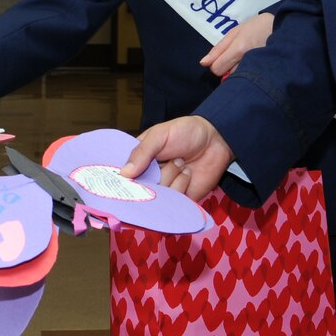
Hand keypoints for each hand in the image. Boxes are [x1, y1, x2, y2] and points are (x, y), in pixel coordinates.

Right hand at [118, 116, 233, 201]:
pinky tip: (188, 173)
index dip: (119, 180)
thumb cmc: (185, 132)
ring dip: (171, 177)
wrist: (216, 140)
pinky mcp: (180, 200)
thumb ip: (142, 152)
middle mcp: (148, 178)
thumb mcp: (159, 135)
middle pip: (138, 190)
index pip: (122, 177)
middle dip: (151, 177)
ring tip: (181, 162)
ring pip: (157, 196)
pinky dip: (181, 186)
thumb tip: (124, 173)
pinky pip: (173, 203)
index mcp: (139, 161)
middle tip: (164, 162)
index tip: (120, 180)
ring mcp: (164, 190)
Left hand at [199, 12, 273, 77]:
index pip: (217, 69)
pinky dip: (248, 75)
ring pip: (238, 79)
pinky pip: (249, 80)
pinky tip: (253, 67)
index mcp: (239, 49)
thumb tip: (203, 63)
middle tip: (236, 59)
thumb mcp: (235, 32)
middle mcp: (248, 61)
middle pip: (226, 77)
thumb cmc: (256, 27)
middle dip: (227, 69)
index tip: (224, 57)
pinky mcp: (265, 73)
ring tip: (246, 61)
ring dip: (238, 73)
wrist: (284, 28)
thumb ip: (219, 49)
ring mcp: (258, 69)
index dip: (216, 64)